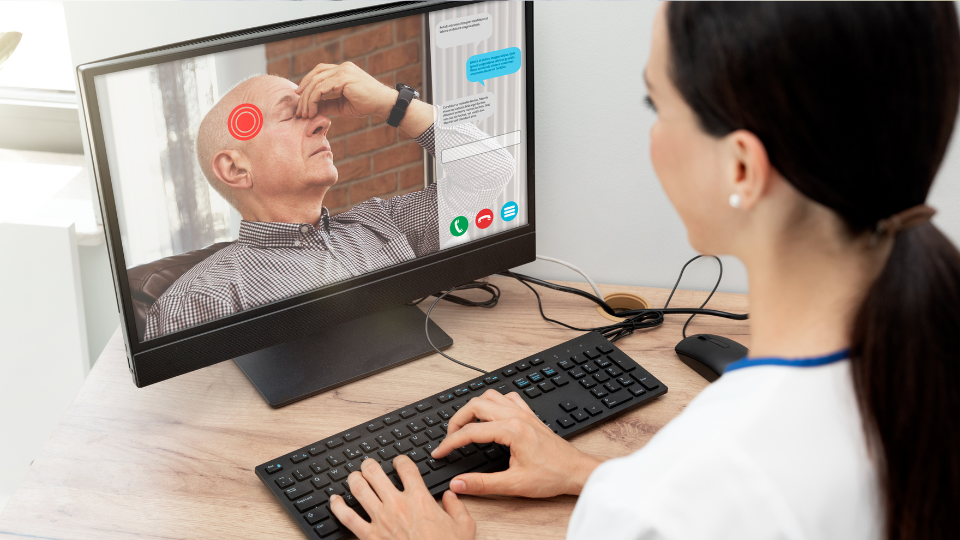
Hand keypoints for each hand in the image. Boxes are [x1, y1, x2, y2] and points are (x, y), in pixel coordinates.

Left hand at [295, 61, 395, 119]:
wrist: (383, 103)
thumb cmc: (366, 104)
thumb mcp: (341, 105)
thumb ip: (327, 104)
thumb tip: (312, 108)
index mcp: (342, 70)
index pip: (319, 72)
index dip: (307, 84)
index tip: (300, 99)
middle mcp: (342, 67)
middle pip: (315, 76)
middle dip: (304, 93)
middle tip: (299, 110)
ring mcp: (343, 71)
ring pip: (316, 82)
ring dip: (307, 99)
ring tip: (304, 114)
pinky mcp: (343, 78)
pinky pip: (321, 88)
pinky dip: (314, 100)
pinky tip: (312, 111)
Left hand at [329, 455, 475, 539]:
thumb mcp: (464, 527)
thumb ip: (457, 507)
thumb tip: (451, 495)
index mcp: (419, 498)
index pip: (405, 467)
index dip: (400, 460)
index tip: (398, 462)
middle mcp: (397, 504)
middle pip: (375, 473)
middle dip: (369, 465)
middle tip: (369, 464)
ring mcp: (380, 520)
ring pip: (359, 489)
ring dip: (354, 479)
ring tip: (354, 476)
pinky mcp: (369, 536)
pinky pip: (347, 518)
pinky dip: (338, 507)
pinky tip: (334, 500)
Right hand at [431, 389, 602, 497]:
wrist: (576, 471)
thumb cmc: (552, 476)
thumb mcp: (514, 484)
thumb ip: (482, 484)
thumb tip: (459, 483)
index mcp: (512, 431)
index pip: (470, 432)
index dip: (450, 443)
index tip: (440, 452)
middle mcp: (517, 416)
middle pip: (475, 405)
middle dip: (457, 420)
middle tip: (449, 438)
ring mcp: (524, 413)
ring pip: (490, 396)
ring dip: (473, 408)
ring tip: (465, 425)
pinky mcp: (529, 415)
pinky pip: (507, 398)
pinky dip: (493, 402)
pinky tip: (490, 415)